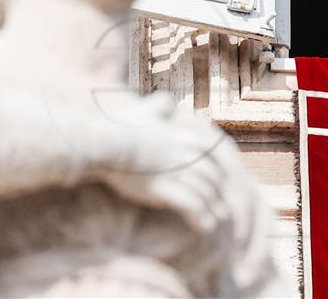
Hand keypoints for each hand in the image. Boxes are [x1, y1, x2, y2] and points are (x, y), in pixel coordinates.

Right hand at [94, 94, 248, 233]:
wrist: (105, 142)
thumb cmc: (119, 126)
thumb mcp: (144, 108)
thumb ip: (160, 104)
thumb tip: (166, 101)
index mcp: (184, 136)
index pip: (213, 152)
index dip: (219, 167)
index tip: (221, 179)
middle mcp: (186, 153)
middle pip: (212, 175)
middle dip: (218, 191)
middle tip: (223, 204)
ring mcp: (177, 171)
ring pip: (205, 192)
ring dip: (213, 207)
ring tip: (217, 219)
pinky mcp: (165, 189)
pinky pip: (191, 206)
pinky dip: (201, 217)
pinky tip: (205, 227)